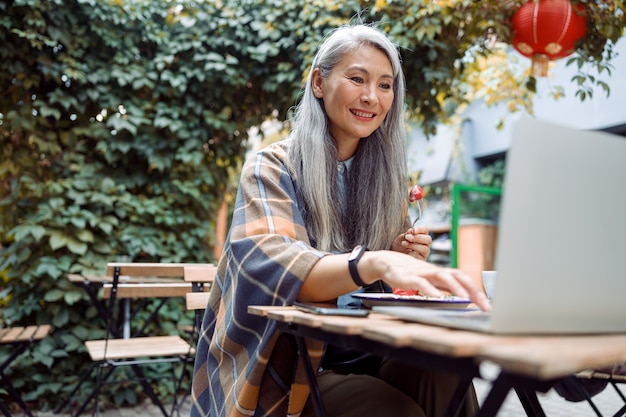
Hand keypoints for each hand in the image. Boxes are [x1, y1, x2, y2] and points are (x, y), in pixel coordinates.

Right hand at [360, 250, 490, 311]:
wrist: (387, 262)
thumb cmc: (411, 273)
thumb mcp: (430, 281)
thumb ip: (444, 288)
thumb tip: (463, 299)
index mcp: (442, 273)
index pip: (464, 279)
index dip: (476, 291)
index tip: (487, 305)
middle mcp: (435, 271)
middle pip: (458, 276)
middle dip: (473, 290)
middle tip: (484, 305)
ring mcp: (423, 273)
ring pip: (443, 277)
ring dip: (455, 288)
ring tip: (465, 299)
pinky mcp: (409, 277)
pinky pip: (422, 283)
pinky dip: (430, 289)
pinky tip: (437, 297)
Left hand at [391, 226, 431, 260]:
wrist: (395, 255)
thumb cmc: (400, 245)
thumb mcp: (401, 238)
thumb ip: (406, 234)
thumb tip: (411, 231)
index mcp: (422, 235)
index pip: (425, 230)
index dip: (420, 229)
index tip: (413, 230)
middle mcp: (425, 244)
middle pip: (428, 239)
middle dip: (418, 238)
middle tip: (407, 237)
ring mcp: (424, 253)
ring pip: (425, 249)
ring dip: (414, 246)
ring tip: (404, 244)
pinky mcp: (421, 260)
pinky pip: (420, 257)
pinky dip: (412, 254)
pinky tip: (406, 253)